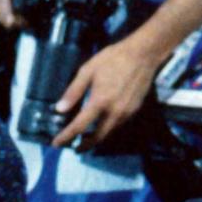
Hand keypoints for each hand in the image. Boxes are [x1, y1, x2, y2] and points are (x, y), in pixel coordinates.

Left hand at [52, 35, 158, 149]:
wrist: (144, 54)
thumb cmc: (114, 59)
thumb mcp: (88, 70)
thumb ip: (73, 91)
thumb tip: (59, 109)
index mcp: (100, 101)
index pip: (79, 126)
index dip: (66, 137)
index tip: (57, 143)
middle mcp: (114, 111)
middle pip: (97, 137)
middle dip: (84, 146)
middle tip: (74, 147)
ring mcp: (126, 112)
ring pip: (109, 133)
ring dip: (97, 138)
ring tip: (86, 137)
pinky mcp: (135, 110)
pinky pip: (118, 125)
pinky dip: (108, 128)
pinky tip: (103, 123)